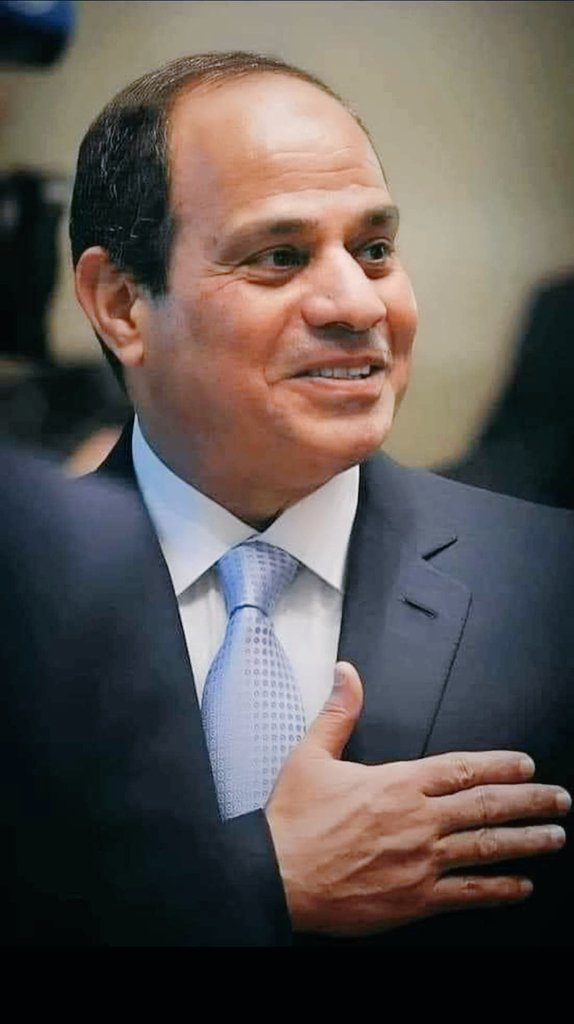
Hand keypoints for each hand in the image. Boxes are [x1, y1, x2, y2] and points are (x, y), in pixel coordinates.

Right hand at [265, 661, 569, 936]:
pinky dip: (500, 889)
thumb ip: (338, 713)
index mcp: (397, 783)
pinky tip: (521, 886)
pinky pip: (469, 893)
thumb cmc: (294, 821)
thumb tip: (346, 674)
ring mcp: (421, 860)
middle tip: (559, 799)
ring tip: (554, 836)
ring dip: (527, 840)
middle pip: (487, 805)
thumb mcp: (311, 755)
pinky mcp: (416, 898)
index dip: (500, 765)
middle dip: (530, 801)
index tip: (526, 765)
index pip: (462, 768)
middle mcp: (418, 819)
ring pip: (487, 846)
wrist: (277, 876)